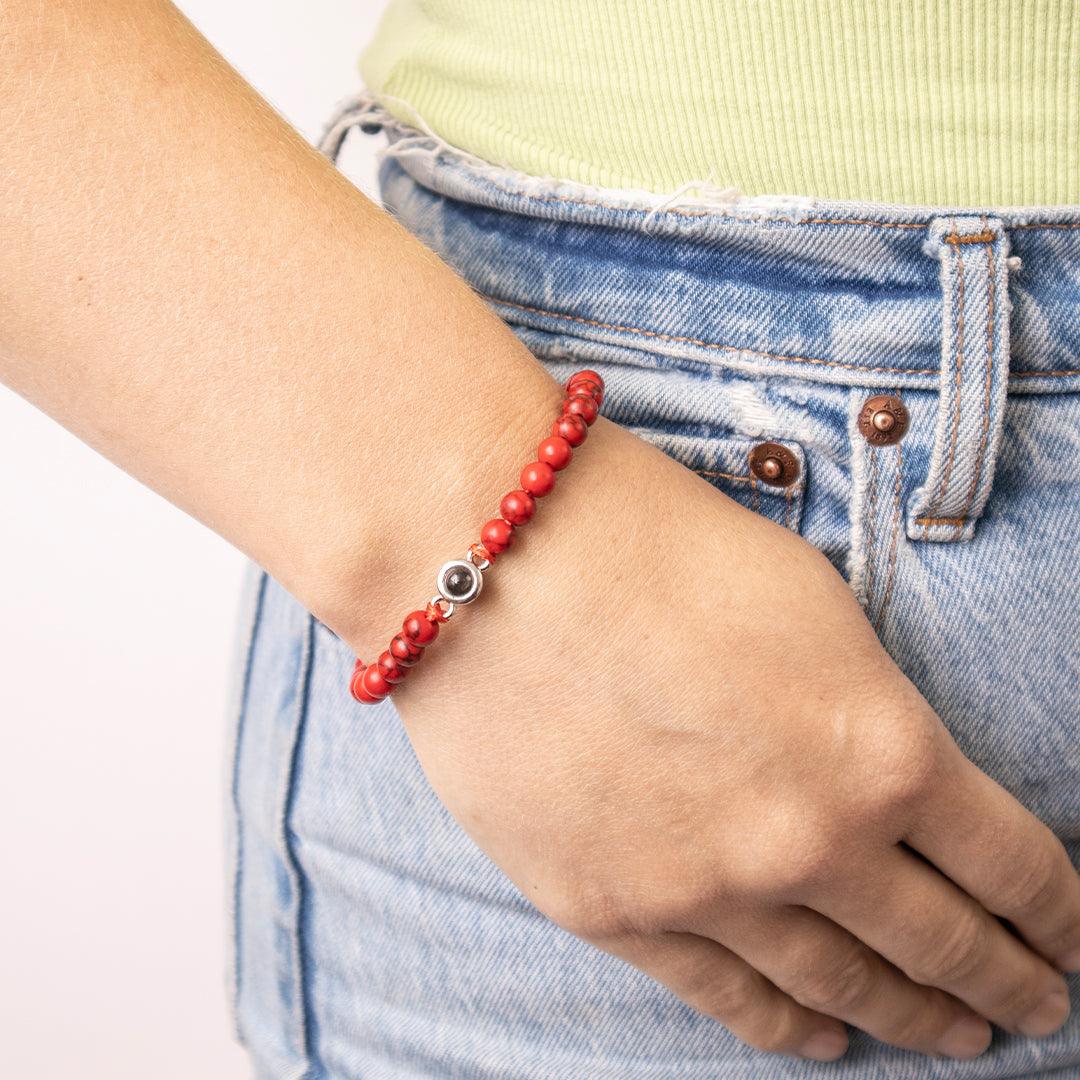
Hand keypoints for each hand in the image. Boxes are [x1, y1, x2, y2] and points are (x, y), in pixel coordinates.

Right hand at [358, 415, 1079, 1061]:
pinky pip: (726, 996)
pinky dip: (790, 1027)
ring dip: (911, 1016)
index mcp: (882, 750)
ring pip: (841, 987)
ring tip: (951, 1034)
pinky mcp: (612, 912)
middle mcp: (811, 841)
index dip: (1057, 913)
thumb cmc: (653, 544)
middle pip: (942, 944)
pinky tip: (825, 1036)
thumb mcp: (812, 605)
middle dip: (1005, 981)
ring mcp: (706, 890)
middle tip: (1034, 1006)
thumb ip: (869, 711)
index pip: (1014, 864)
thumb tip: (894, 777)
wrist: (493, 554)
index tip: (1070, 939)